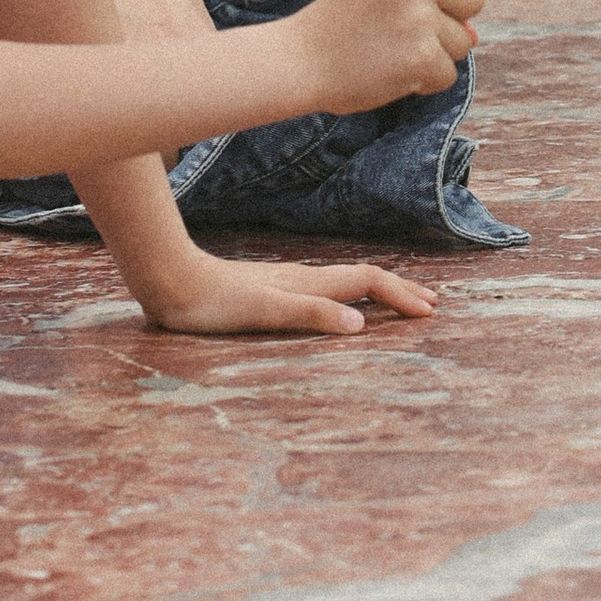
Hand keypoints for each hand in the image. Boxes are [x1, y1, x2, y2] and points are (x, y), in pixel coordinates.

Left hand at [136, 249, 438, 339]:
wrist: (170, 281)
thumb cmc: (212, 301)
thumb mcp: (263, 312)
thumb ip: (310, 314)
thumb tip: (361, 323)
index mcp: (306, 283)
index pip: (365, 281)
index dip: (399, 295)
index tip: (429, 312)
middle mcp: (302, 278)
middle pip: (362, 278)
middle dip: (398, 290)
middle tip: (431, 305)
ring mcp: (287, 283)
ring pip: (344, 282)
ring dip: (377, 291)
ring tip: (398, 302)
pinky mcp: (270, 291)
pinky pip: (325, 290)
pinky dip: (349, 296)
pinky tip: (339, 305)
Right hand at [282, 0, 480, 115]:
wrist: (297, 61)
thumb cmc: (340, 25)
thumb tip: (475, 36)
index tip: (413, 1)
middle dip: (453, 20)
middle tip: (409, 31)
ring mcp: (419, 17)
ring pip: (463, 42)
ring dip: (435, 54)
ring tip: (391, 51)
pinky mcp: (421, 56)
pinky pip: (448, 74)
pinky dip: (424, 82)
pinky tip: (391, 73)